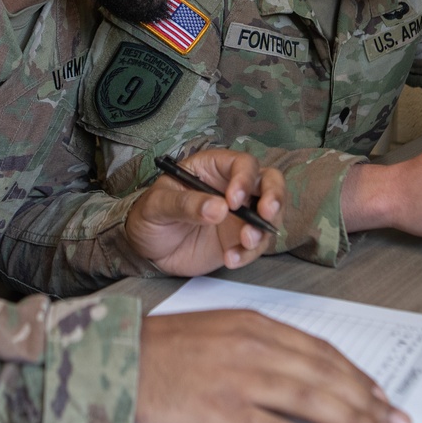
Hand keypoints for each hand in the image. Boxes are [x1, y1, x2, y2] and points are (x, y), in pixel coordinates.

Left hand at [126, 149, 283, 274]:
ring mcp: (240, 215)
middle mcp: (233, 187)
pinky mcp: (238, 240)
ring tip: (245, 241)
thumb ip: (186, 204)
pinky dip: (249, 253)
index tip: (233, 201)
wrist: (147, 249)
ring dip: (263, 228)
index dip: (244, 179)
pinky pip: (256, 245)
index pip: (242, 164)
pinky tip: (231, 259)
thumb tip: (217, 209)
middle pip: (269, 182)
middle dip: (275, 196)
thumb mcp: (158, 205)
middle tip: (266, 212)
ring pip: (270, 214)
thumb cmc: (150, 215)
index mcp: (214, 168)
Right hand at [136, 309, 411, 422]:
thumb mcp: (223, 329)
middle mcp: (258, 347)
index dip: (358, 375)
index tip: (382, 395)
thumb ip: (264, 345)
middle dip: (369, 402)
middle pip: (327, 377)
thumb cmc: (169, 347)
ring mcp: (243, 380)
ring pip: (314, 402)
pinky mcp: (225, 412)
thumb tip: (305, 372)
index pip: (322, 352)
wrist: (121, 358)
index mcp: (258, 324)